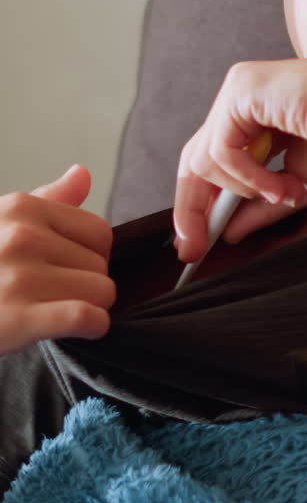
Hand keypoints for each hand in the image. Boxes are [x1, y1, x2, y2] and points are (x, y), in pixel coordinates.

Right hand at [0, 165, 115, 356]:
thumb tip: (82, 173)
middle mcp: (21, 237)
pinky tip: (82, 328)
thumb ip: (47, 200)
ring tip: (61, 310)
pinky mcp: (18, 319)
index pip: (99, 232)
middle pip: (101, 265)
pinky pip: (86, 316)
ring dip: (93, 307)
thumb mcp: (2, 221)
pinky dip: (94, 325)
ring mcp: (19, 278)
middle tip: (58, 295)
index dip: (93, 255)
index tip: (73, 269)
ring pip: (101, 291)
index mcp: (21, 209)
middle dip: (89, 283)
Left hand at [173, 58, 306, 261]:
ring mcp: (240, 87)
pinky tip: (281, 185)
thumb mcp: (297, 185)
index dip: (201, 202)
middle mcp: (242, 94)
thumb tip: (227, 232)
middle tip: (193, 248)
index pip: (213, 158)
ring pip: (204, 159)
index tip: (195, 243)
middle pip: (196, 157)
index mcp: (257, 111)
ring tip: (285, 195)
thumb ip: (259, 205)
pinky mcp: (242, 88)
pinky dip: (248, 179)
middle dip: (193, 207)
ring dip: (242, 191)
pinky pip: (222, 150)